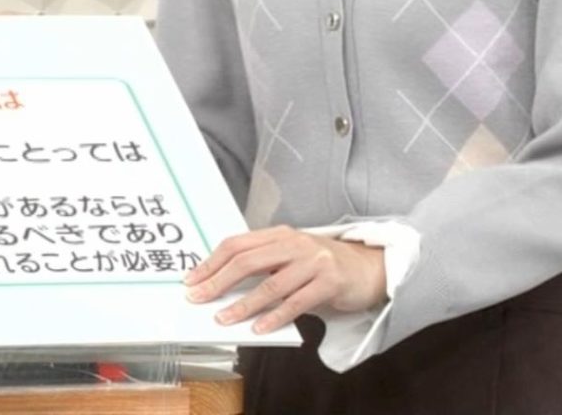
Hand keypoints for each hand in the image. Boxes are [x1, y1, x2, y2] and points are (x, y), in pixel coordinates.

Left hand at [183, 225, 386, 333]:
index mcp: (282, 234)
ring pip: (271, 283)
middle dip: (218, 281)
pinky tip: (260, 328)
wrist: (368, 267)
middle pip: (249, 260)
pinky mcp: (330, 281)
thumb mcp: (292, 256)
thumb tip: (223, 286)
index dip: (212, 261)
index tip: (193, 279)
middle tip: (198, 299)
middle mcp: (296, 243)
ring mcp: (314, 260)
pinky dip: (275, 316)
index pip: (239, 243)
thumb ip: (264, 265)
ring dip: (243, 304)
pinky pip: (296, 302)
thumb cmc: (323, 265)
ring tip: (223, 319)